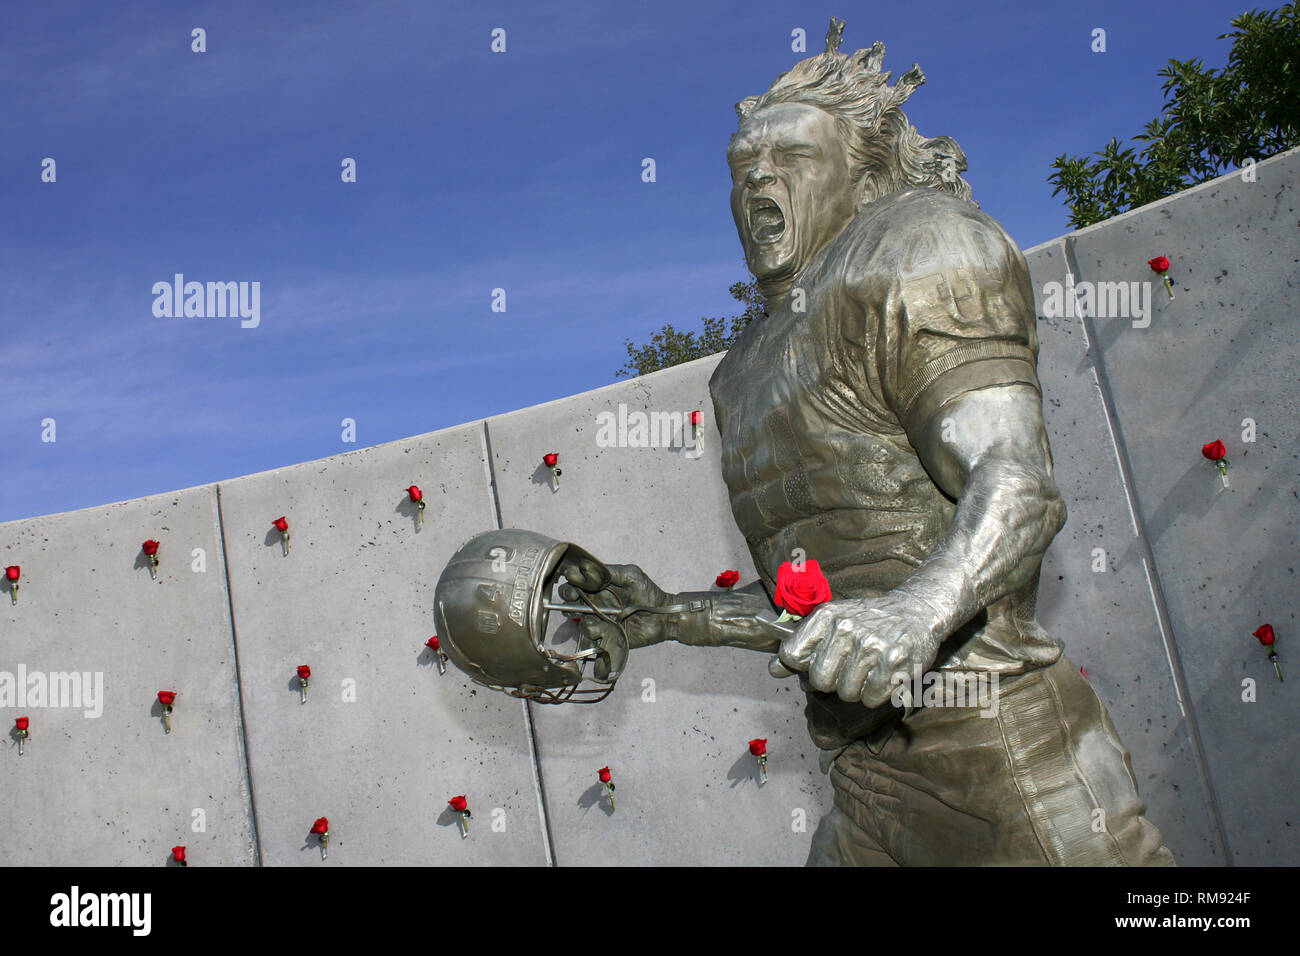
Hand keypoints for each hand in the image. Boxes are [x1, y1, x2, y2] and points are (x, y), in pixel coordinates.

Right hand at [558, 563, 676, 653]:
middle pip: (570, 602)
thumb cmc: (649, 594)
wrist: (663, 618)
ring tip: (595, 621)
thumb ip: (610, 572)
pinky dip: (593, 633)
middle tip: (575, 602)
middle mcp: (596, 603)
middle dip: (568, 601)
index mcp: (599, 587)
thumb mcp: (631, 576)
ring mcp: (599, 621)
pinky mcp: (605, 636)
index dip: (571, 584)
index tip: (574, 585)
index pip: (576, 584)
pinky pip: (590, 637)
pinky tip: (604, 630)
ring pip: (578, 621)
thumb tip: (587, 570)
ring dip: (582, 620)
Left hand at [775, 590, 944, 706]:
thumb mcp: (832, 622)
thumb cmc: (869, 620)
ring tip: (871, 667)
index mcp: (826, 616)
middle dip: (834, 681)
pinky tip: (886, 673)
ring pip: (847, 694)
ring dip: (859, 688)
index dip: (803, 666)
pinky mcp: (895, 663)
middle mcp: (847, 628)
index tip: (818, 662)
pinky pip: (872, 699)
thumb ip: (801, 646)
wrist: (917, 609)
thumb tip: (773, 670)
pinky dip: (878, 693)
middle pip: (820, 681)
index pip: (791, 655)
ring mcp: (872, 646)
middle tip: (851, 666)